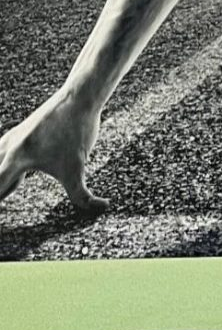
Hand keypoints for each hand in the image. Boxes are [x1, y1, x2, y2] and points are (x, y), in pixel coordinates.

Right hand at [0, 90, 107, 215]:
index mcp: (15, 160)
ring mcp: (10, 141)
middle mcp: (6, 149)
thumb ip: (83, 195)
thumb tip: (102, 207)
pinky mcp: (18, 137)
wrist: (79, 97)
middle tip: (7, 219)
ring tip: (8, 196)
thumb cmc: (77, 129)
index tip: (4, 232)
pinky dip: (4, 174)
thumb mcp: (78, 167)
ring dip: (1, 186)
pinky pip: (1, 158)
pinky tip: (13, 181)